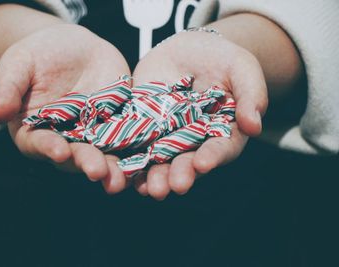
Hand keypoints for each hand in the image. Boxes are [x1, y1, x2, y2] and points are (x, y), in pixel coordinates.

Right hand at [0, 24, 130, 184]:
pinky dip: (136, 149)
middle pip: (75, 156)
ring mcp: (93, 134)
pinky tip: (145, 158)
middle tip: (98, 172)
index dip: (48, 148)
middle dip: (86, 163)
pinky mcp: (118, 125)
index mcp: (36, 130)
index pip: (39, 143)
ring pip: (103, 154)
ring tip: (121, 179)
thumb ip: (8, 87)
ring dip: (113, 168)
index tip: (59, 150)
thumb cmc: (39, 56)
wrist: (73, 48)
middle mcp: (65, 138)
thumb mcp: (19, 64)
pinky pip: (128, 139)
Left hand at [128, 31, 267, 199]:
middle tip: (176, 186)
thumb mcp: (242, 68)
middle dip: (182, 174)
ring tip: (152, 189)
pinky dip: (132, 161)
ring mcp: (168, 136)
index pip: (220, 148)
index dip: (213, 156)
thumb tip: (254, 126)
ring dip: (156, 176)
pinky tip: (128, 174)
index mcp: (223, 131)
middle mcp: (195, 140)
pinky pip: (137, 146)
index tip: (203, 163)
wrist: (189, 50)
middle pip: (188, 161)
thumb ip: (251, 94)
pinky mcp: (145, 127)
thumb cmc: (221, 59)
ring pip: (162, 160)